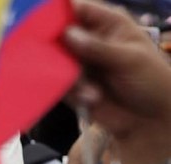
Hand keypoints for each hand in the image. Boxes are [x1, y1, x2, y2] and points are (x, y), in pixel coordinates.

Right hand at [65, 1, 170, 163]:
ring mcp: (80, 64)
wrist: (152, 120)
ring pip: (56, 61)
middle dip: (55, 47)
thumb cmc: (151, 82)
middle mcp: (90, 41)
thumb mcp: (130, 60)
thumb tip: (68, 34)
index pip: (78, 8)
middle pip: (60, 34)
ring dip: (71, 77)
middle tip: (59, 59)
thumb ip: (98, 47)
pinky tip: (92, 98)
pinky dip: (72, 92)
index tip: (43, 22)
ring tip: (91, 91)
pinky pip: (58, 84)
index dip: (59, 11)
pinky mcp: (72, 86)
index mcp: (108, 24)